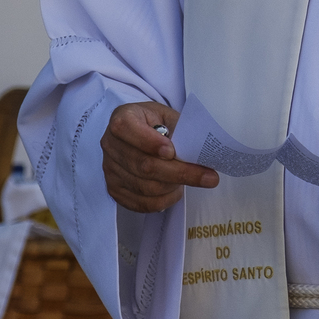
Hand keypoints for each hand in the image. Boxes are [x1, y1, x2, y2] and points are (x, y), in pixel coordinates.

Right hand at [101, 102, 218, 213]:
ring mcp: (110, 169)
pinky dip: (163, 201)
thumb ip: (179, 129)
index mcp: (122, 118)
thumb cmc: (155, 123)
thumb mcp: (167, 115)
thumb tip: (198, 152)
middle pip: (143, 165)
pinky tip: (176, 191)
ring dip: (173, 187)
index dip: (150, 142)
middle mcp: (110, 144)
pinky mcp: (114, 189)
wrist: (138, 132)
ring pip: (145, 187)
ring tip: (192, 181)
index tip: (172, 152)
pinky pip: (140, 203)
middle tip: (208, 177)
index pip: (128, 129)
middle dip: (179, 172)